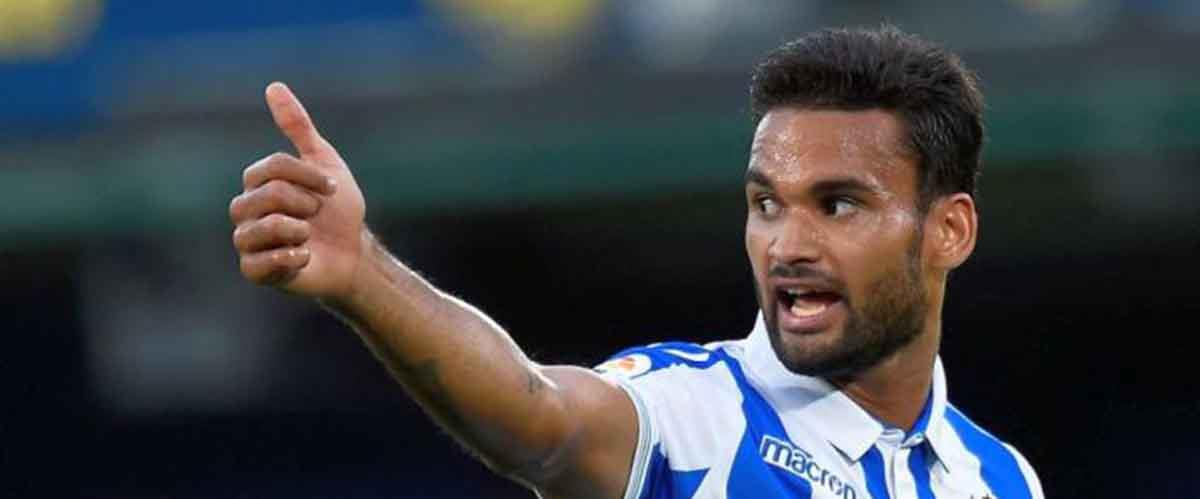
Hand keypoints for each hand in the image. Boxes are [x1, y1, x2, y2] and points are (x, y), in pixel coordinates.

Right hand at [230, 82, 366, 298]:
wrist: (354, 254)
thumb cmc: (337, 210)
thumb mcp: (325, 163)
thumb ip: (299, 128)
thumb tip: (273, 86)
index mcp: (258, 183)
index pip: (273, 167)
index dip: (308, 177)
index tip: (331, 190)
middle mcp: (245, 210)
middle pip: (268, 195)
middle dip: (305, 204)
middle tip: (317, 215)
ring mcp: (247, 241)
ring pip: (260, 228)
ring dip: (298, 231)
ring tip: (309, 237)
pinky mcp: (255, 271)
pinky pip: (258, 263)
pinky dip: (290, 258)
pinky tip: (305, 257)